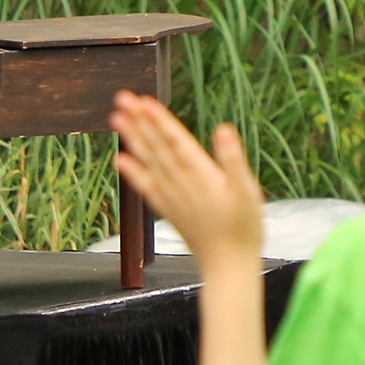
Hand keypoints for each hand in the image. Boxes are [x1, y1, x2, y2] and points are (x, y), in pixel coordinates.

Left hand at [109, 89, 263, 269]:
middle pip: (157, 147)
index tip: (143, 101)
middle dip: (139, 121)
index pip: (175, 140)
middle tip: (121, 97)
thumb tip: (224, 130)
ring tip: (116, 118)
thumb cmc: (244, 229)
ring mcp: (172, 197)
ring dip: (132, 139)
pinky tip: (121, 160)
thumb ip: (233, 160)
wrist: (228, 268)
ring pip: (149, 162)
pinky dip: (133, 173)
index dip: (159, 120)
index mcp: (200, 175)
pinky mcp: (170, 210)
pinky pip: (147, 187)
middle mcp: (180, 184)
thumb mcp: (248, 192)